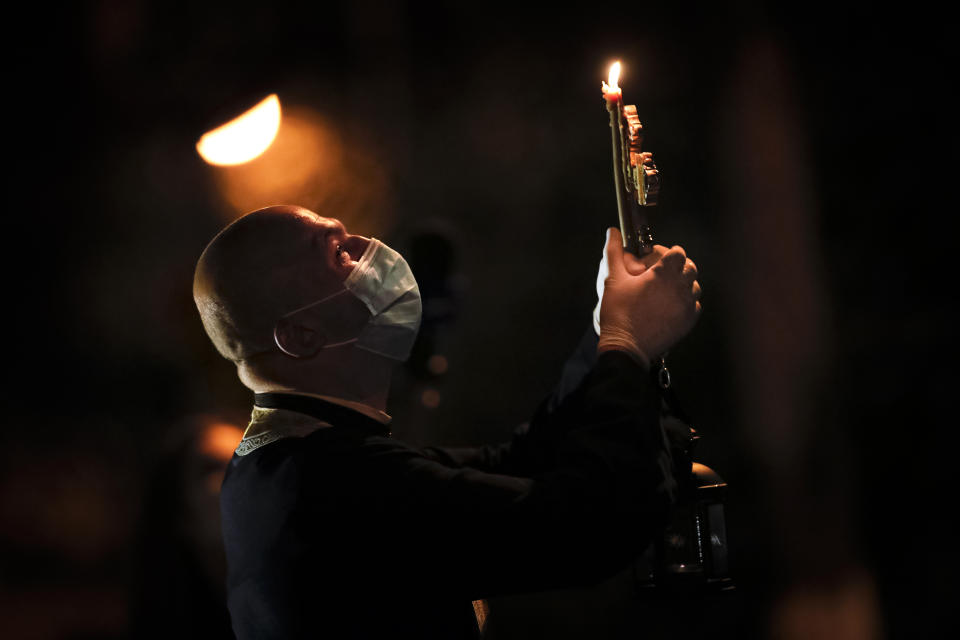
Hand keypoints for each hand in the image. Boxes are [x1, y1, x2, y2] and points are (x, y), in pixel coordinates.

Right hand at [596, 228, 701, 367]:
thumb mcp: (613, 279)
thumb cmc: (618, 311)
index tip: (657, 258)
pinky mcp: (688, 321)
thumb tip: (612, 231)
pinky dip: (686, 302)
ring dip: (684, 284)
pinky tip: (671, 305)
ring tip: (667, 290)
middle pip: (690, 268)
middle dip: (678, 267)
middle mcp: (679, 287)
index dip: (669, 252)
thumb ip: (614, 252)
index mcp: (663, 274)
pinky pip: (695, 305)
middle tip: (663, 273)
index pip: (678, 253)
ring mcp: (686, 305)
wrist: (626, 346)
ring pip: (695, 286)